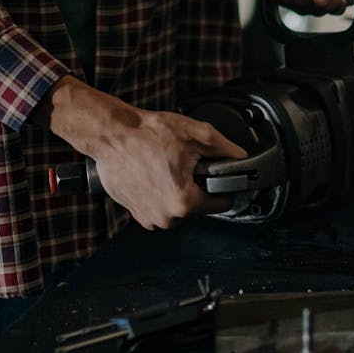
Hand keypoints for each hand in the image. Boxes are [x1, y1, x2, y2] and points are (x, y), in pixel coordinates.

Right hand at [36, 77, 246, 229]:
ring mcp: (149, 218)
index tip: (213, 173)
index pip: (223, 203)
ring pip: (178, 208)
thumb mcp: (196, 134)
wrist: (111, 134)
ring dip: (177, 192)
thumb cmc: (147, 134)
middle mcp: (166, 217)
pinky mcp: (135, 214)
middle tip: (184, 164)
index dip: (223, 186)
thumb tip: (242, 158)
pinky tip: (154, 175)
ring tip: (167, 168)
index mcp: (185, 202)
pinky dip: (160, 194)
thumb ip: (226, 149)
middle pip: (199, 206)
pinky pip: (159, 208)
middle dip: (197, 187)